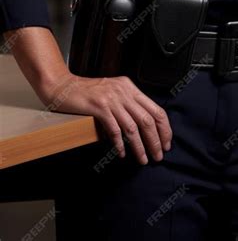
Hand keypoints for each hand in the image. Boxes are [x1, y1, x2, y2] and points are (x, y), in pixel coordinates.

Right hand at [41, 72, 172, 164]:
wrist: (64, 86)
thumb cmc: (88, 92)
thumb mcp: (113, 91)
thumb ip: (128, 103)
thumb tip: (144, 125)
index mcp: (130, 87)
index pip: (156, 109)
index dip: (164, 128)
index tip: (166, 143)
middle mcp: (124, 91)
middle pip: (147, 119)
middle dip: (155, 141)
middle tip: (158, 156)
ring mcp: (111, 99)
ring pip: (133, 127)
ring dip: (140, 146)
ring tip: (142, 159)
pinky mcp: (98, 107)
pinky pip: (114, 129)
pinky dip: (120, 144)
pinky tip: (122, 153)